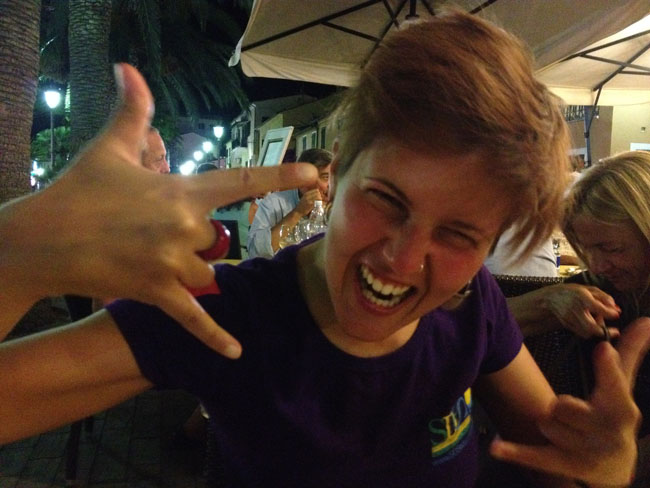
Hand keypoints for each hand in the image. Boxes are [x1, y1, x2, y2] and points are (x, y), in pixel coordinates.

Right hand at [1, 64, 316, 358]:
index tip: (313, 175)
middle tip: (149, 229)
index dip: (280, 177)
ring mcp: (172, 263)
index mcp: (182, 191)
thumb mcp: (110, 148)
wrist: (42, 239)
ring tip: (144, 254)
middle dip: (194, 235)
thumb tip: (129, 69)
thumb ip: (133, 111)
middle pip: (218, 238)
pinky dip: (214, 336)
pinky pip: (193, 318)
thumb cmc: (79, 191)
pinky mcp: (156, 292)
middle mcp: (185, 228)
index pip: (242, 182)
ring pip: (207, 270)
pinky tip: (238, 354)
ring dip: (189, 266)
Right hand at [294, 188, 321, 215]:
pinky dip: (320, 204)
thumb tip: (318, 194)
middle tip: (320, 201)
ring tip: (320, 203)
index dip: (319, 193)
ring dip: (321, 200)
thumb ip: (310, 196)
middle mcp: (307, 196)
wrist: (298, 212)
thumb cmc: (302, 206)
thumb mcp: (304, 198)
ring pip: (318, 198)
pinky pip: (317, 203)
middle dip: (320, 197)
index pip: (316, 190)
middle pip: (318, 193)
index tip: (320, 197)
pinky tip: (320, 206)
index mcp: (306, 193)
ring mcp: (309, 200)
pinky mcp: (310, 205)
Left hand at [491, 317, 649, 485]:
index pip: (614, 384)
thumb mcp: (621, 388)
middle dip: (560, 406)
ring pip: (547, 423)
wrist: (614, 467)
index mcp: (621, 407)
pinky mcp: (565, 464)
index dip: (607, 367)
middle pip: (563, 405)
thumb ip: (629, 354)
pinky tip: (496, 446)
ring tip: (566, 431)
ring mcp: (586, 449)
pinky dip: (516, 452)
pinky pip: (537, 455)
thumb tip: (645, 320)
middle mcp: (607, 430)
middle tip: (571, 412)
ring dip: (549, 425)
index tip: (602, 348)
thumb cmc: (613, 417)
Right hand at [543, 284, 620, 337]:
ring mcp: (569, 318)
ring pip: (587, 332)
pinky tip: (593, 326)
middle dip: (605, 331)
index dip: (610, 313)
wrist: (551, 297)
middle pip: (591, 327)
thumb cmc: (573, 291)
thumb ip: (604, 297)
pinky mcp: (567, 324)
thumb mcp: (589, 289)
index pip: (598, 308)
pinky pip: (581, 333)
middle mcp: (574, 308)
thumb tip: (616, 308)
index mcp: (581, 296)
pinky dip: (590, 332)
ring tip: (603, 327)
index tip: (616, 314)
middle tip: (615, 331)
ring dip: (598, 332)